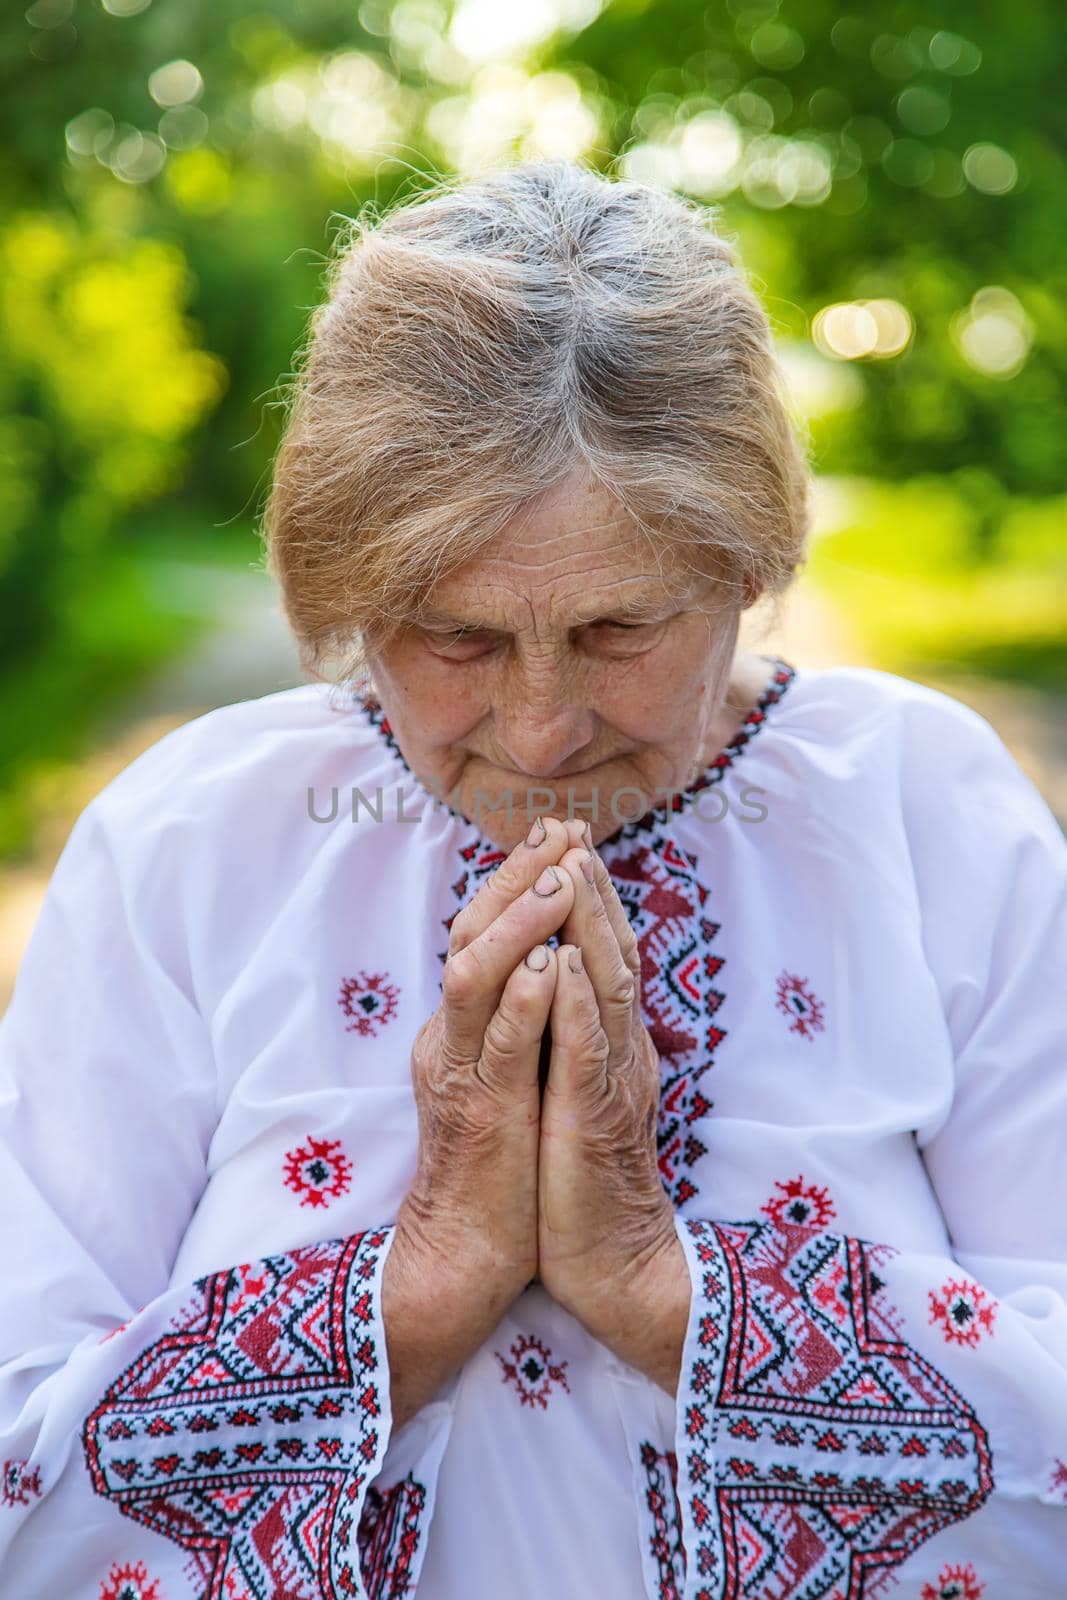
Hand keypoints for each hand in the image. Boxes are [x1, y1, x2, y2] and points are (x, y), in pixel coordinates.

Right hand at [391, 815, 578, 1320]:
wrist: (468, 1252)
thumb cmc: (503, 1163)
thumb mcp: (509, 1072)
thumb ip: (517, 1017)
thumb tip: (548, 954)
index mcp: (462, 1026)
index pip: (480, 931)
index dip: (517, 879)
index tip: (560, 833)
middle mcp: (453, 1036)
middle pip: (468, 935)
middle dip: (516, 880)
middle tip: (558, 832)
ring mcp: (461, 1071)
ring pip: (474, 977)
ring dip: (518, 925)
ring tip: (557, 880)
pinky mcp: (482, 1113)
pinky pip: (497, 1048)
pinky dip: (521, 1003)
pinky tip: (546, 966)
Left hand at [536, 821, 683, 1343]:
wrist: (614, 1262)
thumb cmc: (584, 1178)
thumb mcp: (577, 1090)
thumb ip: (573, 1036)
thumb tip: (552, 980)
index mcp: (613, 1041)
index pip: (604, 954)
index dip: (588, 897)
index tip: (565, 839)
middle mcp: (621, 1049)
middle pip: (612, 953)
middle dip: (589, 888)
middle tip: (571, 828)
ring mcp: (612, 1080)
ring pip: (605, 987)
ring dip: (588, 924)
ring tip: (571, 867)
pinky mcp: (592, 1118)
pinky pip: (585, 1052)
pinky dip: (574, 1003)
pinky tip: (560, 963)